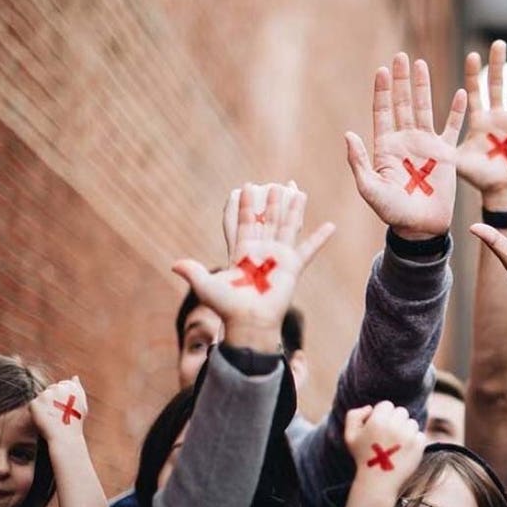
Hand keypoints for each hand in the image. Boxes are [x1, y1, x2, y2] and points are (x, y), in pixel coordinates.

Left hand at [30, 377, 87, 443]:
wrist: (65, 437)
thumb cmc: (75, 422)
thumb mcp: (81, 403)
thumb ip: (78, 388)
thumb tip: (74, 376)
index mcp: (70, 386)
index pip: (62, 385)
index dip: (63, 397)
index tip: (65, 407)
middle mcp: (57, 388)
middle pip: (51, 389)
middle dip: (52, 399)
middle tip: (57, 413)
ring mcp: (45, 395)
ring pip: (42, 397)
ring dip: (44, 405)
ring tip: (51, 417)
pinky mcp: (35, 403)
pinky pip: (34, 405)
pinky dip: (36, 412)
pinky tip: (44, 419)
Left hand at [173, 183, 334, 351]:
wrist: (249, 322)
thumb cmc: (228, 307)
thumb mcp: (207, 286)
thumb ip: (194, 272)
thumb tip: (175, 265)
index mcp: (242, 252)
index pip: (244, 223)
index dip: (244, 206)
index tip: (245, 188)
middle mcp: (262, 252)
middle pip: (268, 220)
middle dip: (270, 202)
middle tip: (274, 184)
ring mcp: (279, 258)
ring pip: (288, 227)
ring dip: (293, 209)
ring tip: (298, 191)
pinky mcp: (293, 267)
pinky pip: (309, 250)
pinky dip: (319, 238)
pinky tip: (331, 226)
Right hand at [344, 401, 424, 495]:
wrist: (377, 482)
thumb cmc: (363, 457)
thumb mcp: (350, 436)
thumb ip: (354, 415)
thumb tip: (370, 408)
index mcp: (377, 420)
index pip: (387, 405)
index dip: (382, 416)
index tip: (379, 429)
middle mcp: (393, 426)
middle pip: (401, 411)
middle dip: (395, 421)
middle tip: (388, 437)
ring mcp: (408, 435)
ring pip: (412, 422)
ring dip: (406, 430)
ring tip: (396, 445)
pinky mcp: (418, 445)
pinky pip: (420, 434)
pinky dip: (414, 441)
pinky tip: (404, 451)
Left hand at [346, 53, 467, 240]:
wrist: (421, 228)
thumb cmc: (393, 212)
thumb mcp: (370, 189)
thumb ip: (360, 162)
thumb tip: (348, 134)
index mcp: (385, 147)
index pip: (382, 111)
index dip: (381, 91)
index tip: (382, 70)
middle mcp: (405, 141)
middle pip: (402, 103)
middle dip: (401, 80)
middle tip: (401, 57)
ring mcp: (425, 145)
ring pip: (424, 108)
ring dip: (422, 87)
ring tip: (420, 64)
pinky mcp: (445, 154)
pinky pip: (452, 128)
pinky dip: (456, 111)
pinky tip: (459, 92)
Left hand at [457, 40, 506, 208]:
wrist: (501, 194)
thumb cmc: (479, 179)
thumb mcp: (456, 163)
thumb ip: (442, 151)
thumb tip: (423, 146)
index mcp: (477, 123)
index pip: (474, 92)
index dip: (473, 74)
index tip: (472, 54)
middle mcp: (496, 119)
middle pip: (496, 86)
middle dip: (497, 65)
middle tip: (498, 43)